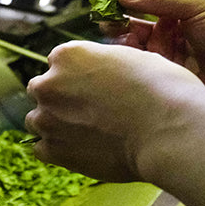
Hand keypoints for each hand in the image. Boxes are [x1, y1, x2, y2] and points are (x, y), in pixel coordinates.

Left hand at [25, 41, 203, 181]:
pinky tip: (78, 150)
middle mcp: (49, 84)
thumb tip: (101, 73)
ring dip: (54, 124)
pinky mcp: (51, 149)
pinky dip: (56, 150)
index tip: (92, 87)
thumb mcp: (134, 58)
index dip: (77, 75)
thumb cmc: (162, 92)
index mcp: (68, 55)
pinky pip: (41, 149)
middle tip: (88, 111)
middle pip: (42, 90)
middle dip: (59, 99)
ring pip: (36, 120)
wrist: (168, 132)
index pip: (58, 62)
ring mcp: (46, 118)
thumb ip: (104, 65)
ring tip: (84, 133)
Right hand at [103, 0, 204, 94]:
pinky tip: (135, 61)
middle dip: (120, 29)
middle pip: (134, 31)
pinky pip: (146, 72)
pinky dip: (137, 66)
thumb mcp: (198, 6)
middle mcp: (169, 37)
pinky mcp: (168, 80)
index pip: (141, 9)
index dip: (123, 8)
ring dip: (127, 47)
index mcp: (177, 15)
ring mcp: (168, 59)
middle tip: (109, 27)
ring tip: (127, 44)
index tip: (107, 8)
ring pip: (136, 52)